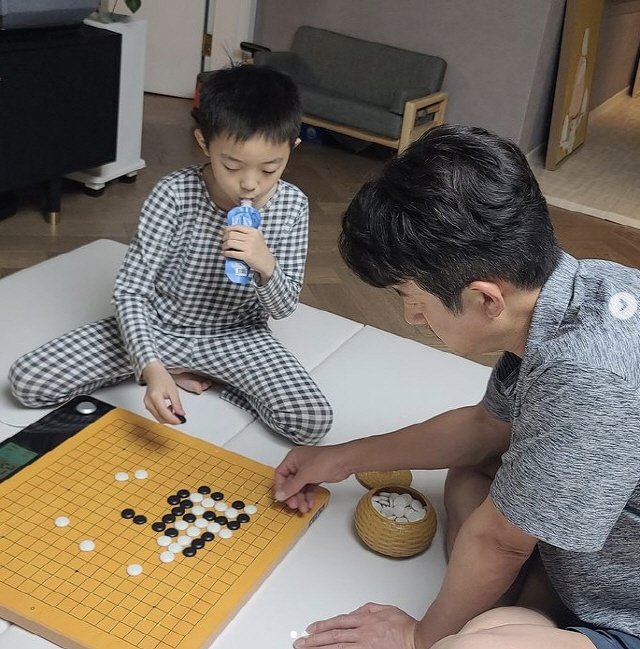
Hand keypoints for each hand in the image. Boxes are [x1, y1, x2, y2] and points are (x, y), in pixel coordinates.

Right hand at [142, 361, 185, 424]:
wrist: (154, 374)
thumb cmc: (163, 379)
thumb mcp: (173, 390)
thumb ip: (177, 404)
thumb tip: (181, 414)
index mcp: (155, 397)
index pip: (164, 412)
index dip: (173, 419)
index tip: (180, 421)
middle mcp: (149, 402)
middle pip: (160, 418)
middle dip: (171, 420)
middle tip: (180, 418)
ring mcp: (147, 404)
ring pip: (158, 418)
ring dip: (167, 418)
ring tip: (175, 410)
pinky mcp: (148, 405)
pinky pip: (156, 414)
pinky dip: (164, 415)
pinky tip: (169, 409)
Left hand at [222, 225, 274, 281]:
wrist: (267, 263)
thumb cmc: (261, 250)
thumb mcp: (258, 238)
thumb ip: (248, 233)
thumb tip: (232, 230)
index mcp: (254, 232)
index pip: (237, 227)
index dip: (228, 229)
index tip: (224, 232)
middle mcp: (251, 238)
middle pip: (231, 234)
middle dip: (225, 238)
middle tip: (223, 241)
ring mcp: (249, 247)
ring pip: (230, 242)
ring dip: (224, 245)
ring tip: (224, 248)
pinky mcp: (247, 256)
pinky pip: (232, 253)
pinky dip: (226, 253)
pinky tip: (225, 253)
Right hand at [274, 445, 350, 512]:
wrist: (344, 462)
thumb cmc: (326, 460)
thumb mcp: (305, 475)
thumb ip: (291, 486)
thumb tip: (279, 494)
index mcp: (293, 458)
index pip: (280, 474)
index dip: (280, 487)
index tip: (282, 498)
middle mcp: (299, 463)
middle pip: (290, 483)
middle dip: (292, 495)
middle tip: (294, 505)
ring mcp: (308, 470)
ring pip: (299, 487)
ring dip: (301, 498)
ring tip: (303, 507)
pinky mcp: (315, 476)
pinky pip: (308, 489)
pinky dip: (308, 496)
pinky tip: (309, 503)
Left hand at [293, 603, 417, 648]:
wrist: (417, 639)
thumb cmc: (404, 626)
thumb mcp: (385, 608)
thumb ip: (368, 609)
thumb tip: (355, 612)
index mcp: (364, 619)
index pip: (338, 622)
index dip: (323, 625)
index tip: (310, 629)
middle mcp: (362, 633)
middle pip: (333, 636)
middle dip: (315, 639)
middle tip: (301, 643)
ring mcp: (365, 646)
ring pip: (337, 648)